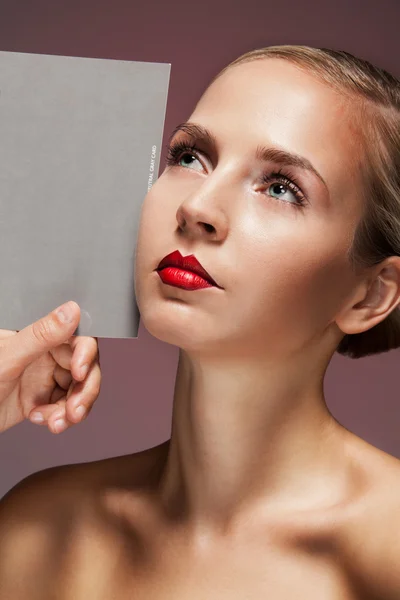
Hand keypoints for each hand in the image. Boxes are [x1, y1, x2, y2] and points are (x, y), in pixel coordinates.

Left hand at [0, 301, 100, 433]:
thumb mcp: (8, 358)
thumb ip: (41, 335)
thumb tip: (71, 310)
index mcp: (35, 334)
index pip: (76, 337)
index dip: (85, 354)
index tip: (80, 372)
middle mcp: (43, 352)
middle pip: (85, 366)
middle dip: (84, 390)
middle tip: (75, 410)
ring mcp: (43, 375)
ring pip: (79, 388)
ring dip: (74, 408)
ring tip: (58, 422)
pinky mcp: (41, 397)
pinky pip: (66, 405)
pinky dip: (60, 417)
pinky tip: (42, 420)